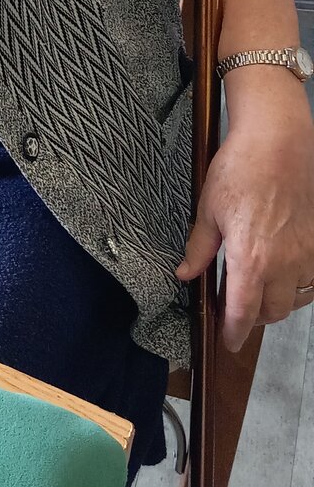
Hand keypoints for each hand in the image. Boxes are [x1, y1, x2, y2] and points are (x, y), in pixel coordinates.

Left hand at [177, 75, 313, 350]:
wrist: (279, 144)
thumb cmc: (239, 171)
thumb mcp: (207, 210)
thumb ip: (199, 249)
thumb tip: (185, 274)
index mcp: (251, 260)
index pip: (243, 313)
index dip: (234, 332)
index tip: (227, 342)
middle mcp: (283, 265)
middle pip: (272, 312)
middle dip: (252, 318)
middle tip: (234, 308)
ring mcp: (305, 255)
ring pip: (294, 298)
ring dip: (275, 302)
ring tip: (255, 289)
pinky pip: (309, 279)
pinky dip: (295, 284)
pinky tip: (279, 271)